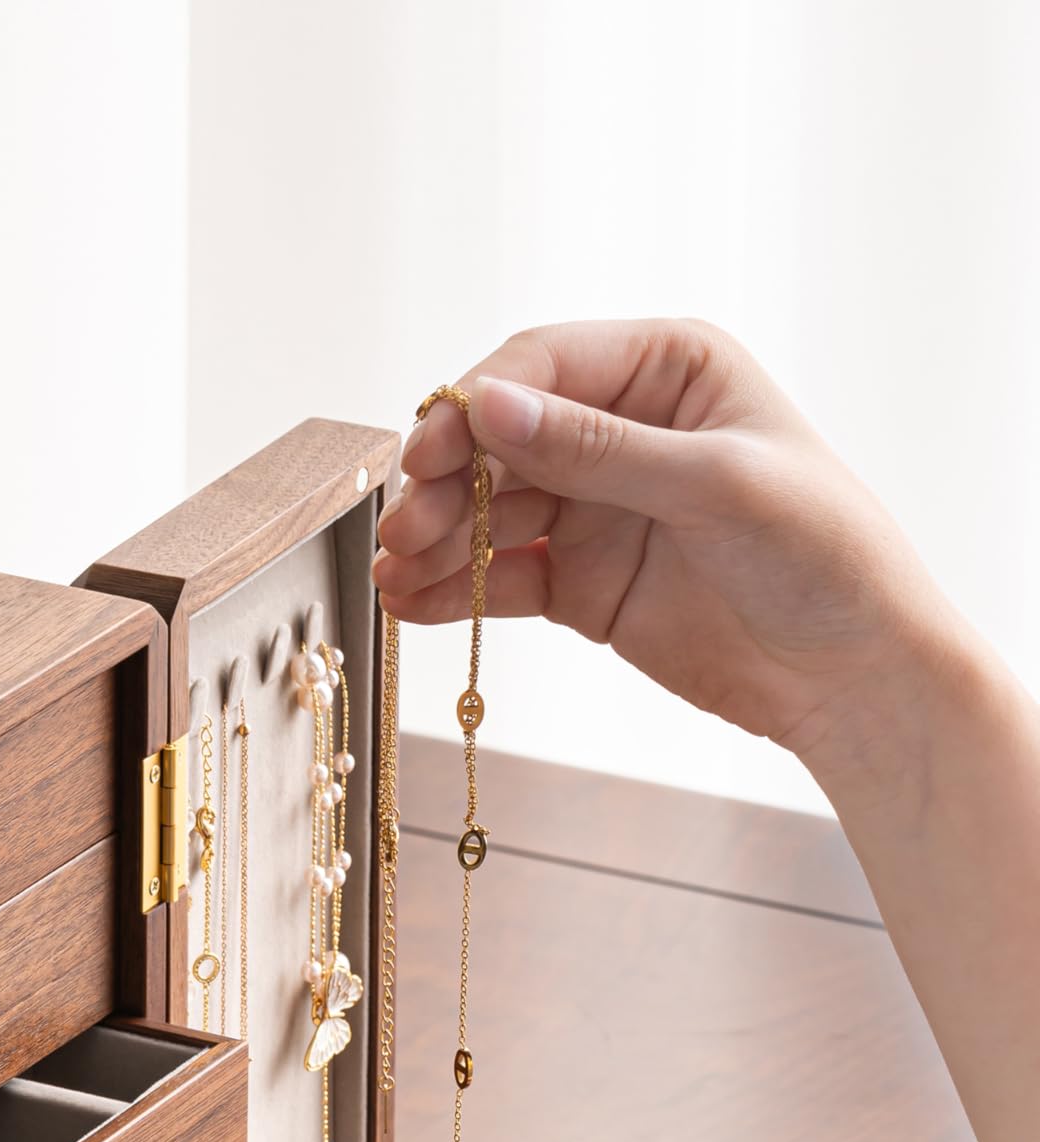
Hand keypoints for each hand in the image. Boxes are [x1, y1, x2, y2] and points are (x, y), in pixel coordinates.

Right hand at [373, 320, 958, 770]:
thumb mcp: (715, 487)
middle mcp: (621, 430)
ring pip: (488, 510)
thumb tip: (488, 407)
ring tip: (394, 575)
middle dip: (445, 482)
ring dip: (434, 540)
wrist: (852, 672)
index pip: (545, 365)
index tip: (428, 456)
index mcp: (668, 372)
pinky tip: (410, 607)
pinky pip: (498, 575)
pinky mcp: (578, 581)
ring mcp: (595, 508)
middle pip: (500, 440)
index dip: (476, 407)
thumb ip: (596, 450)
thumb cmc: (822, 555)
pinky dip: (451, 591)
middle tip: (404, 528)